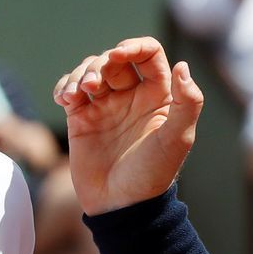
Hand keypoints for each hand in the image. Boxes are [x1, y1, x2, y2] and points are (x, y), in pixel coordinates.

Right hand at [54, 37, 204, 214]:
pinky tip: (65, 99)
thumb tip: (183, 66)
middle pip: (115, 59)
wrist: (120, 206)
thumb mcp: (177, 140)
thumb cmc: (152, 175)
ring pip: (90, 71)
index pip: (148, 54)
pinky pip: (70, 90)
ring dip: (80, 74)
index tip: (120, 54)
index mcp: (159, 97)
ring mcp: (105, 107)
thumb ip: (188, 103)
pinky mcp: (81, 119)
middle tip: (94, 83)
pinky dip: (64, 87)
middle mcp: (132, 97)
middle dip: (101, 63)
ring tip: (76, 95)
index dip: (134, 46)